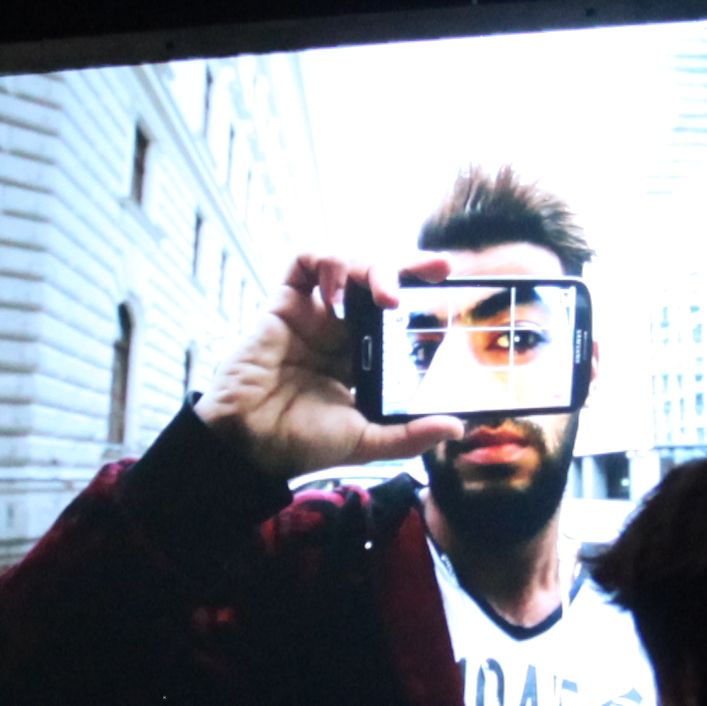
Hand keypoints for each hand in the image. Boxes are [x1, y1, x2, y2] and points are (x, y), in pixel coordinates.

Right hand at [194, 251, 462, 482]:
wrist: (250, 443)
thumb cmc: (302, 443)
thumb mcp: (367, 442)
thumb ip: (409, 434)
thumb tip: (456, 426)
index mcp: (363, 357)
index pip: (400, 315)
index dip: (424, 297)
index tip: (452, 287)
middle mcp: (341, 330)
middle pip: (380, 281)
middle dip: (409, 267)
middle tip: (437, 268)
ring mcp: (313, 314)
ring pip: (349, 266)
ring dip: (371, 267)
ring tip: (385, 294)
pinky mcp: (284, 304)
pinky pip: (304, 262)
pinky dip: (327, 263)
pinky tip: (338, 292)